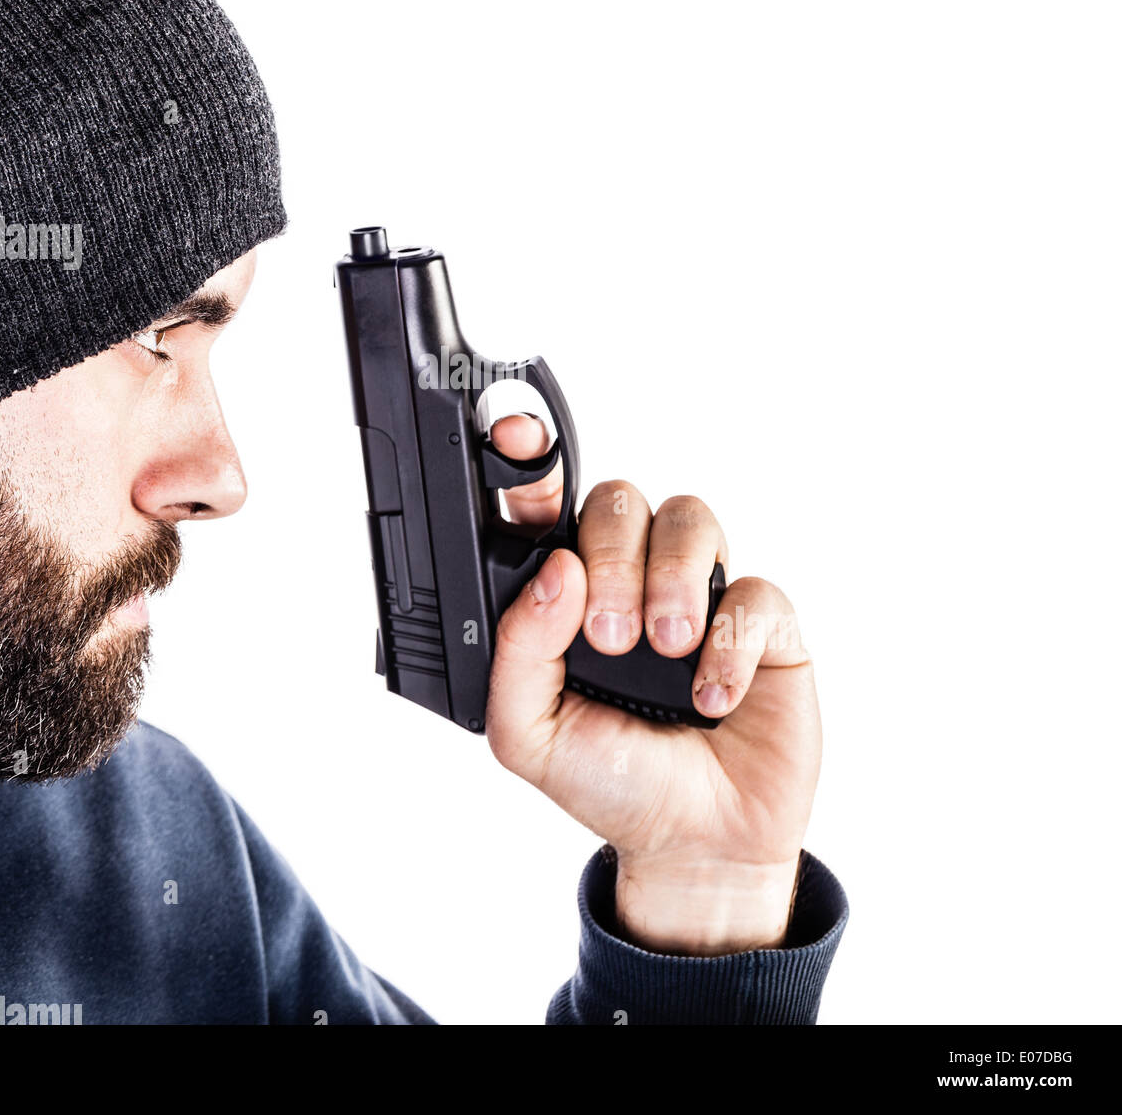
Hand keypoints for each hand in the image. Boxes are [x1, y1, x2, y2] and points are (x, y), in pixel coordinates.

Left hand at [484, 415, 821, 956]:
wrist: (695, 843)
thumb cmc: (610, 778)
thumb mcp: (529, 734)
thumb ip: (518, 653)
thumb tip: (555, 573)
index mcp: (568, 593)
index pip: (546, 507)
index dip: (530, 464)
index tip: (518, 440)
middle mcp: (632, 577)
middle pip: (620, 500)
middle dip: (614, 555)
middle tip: (611, 635)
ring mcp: (701, 593)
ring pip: (691, 518)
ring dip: (672, 582)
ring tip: (664, 651)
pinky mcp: (766, 624)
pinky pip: (757, 590)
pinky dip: (730, 643)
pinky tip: (711, 696)